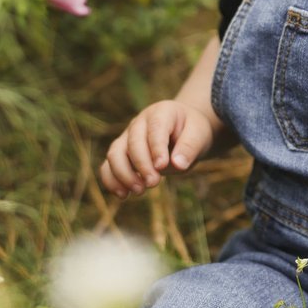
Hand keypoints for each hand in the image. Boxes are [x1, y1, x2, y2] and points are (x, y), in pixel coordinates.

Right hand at [99, 101, 215, 197]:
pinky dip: (111, 180)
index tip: (161, 166)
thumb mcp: (199, 135)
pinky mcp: (121, 153)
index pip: (155, 128)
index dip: (156, 148)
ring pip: (114, 153)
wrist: (184, 130)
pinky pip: (108, 166)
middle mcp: (140, 122)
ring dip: (123, 174)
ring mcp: (127, 137)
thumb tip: (178, 164)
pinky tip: (123, 195)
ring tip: (139, 191)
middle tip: (153, 183)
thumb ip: (190, 147)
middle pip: (133, 142)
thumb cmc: (192, 131)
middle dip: (141, 165)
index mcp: (161, 112)